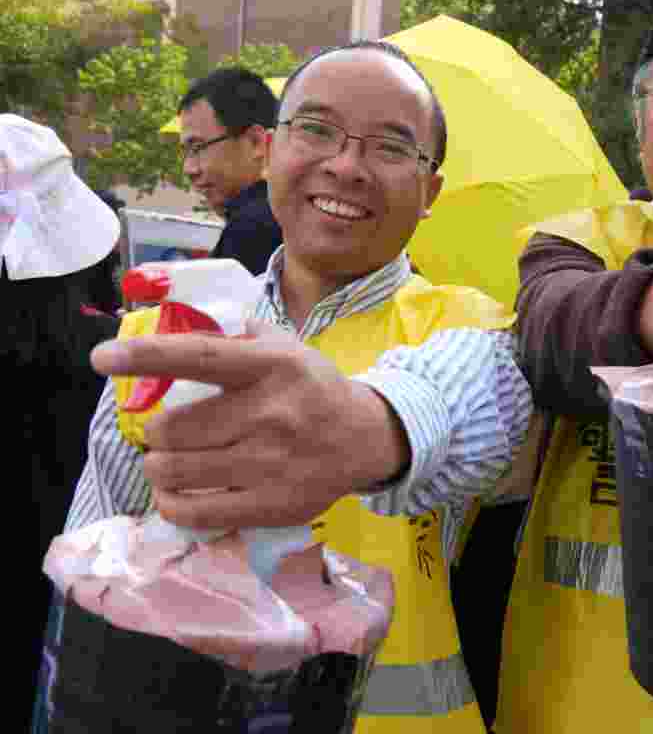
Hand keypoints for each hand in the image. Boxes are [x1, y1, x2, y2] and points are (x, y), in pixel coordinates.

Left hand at [90, 321, 410, 527]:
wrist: (366, 438)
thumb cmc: (314, 389)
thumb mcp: (288, 348)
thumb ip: (238, 336)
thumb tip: (183, 323)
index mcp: (270, 367)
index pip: (197, 358)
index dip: (144, 358)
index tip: (102, 359)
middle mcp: (269, 414)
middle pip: (172, 430)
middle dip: (155, 434)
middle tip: (164, 434)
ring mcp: (270, 464)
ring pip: (177, 472)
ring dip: (159, 467)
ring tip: (167, 462)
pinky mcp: (271, 504)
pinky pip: (195, 513)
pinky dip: (172, 503)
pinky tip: (176, 493)